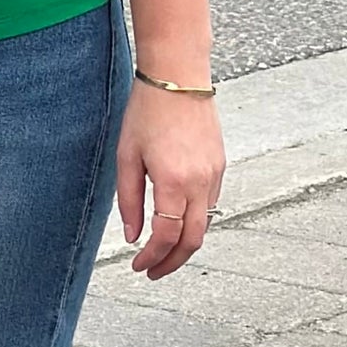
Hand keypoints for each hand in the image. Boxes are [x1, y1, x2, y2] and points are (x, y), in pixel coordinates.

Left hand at [116, 82, 225, 278]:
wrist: (178, 75)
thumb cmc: (147, 110)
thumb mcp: (127, 155)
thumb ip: (128, 200)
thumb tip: (132, 236)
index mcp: (173, 181)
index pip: (166, 237)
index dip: (151, 258)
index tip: (138, 266)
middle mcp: (200, 182)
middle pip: (192, 240)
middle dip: (173, 262)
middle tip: (152, 271)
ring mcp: (214, 174)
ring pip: (205, 224)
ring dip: (185, 243)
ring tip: (162, 249)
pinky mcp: (220, 164)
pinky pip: (211, 203)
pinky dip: (194, 219)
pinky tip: (176, 218)